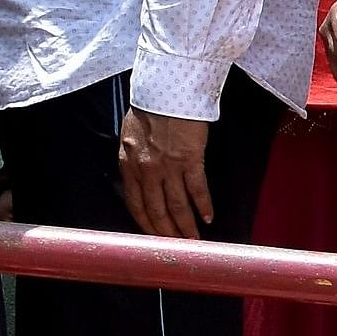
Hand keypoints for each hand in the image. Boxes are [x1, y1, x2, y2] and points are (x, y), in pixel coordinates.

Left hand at [117, 106, 213, 240]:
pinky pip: (197, 189)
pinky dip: (203, 206)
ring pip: (176, 206)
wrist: (168, 90)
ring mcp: (168, 166)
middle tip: (176, 246)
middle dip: (167, 232)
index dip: (146, 225)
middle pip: (156, 211)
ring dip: (186, 226)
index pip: (135, 205)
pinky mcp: (190, 159)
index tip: (155, 236)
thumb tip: (143, 182)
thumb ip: (134, 161)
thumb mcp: (131, 136)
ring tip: (193, 239)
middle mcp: (146, 170)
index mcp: (128, 165)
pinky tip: (208, 217)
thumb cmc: (151, 108)